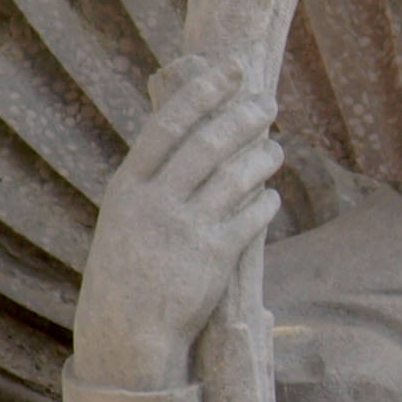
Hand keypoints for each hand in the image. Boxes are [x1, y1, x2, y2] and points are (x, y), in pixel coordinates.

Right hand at [70, 59, 281, 392]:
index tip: (230, 68)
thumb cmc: (127, 272)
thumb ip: (151, 181)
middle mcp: (155, 202)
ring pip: (235, 177)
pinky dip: (264, 203)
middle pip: (208, 143)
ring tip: (277, 149)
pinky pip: (250, 218)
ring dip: (261, 157)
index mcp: (128, 187)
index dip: (202, 92)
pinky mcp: (212, 258)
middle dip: (243, 116)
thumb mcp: (124, 219)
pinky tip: (272, 196)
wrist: (126, 333)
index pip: (169, 124)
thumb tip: (190, 140)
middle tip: (267, 102)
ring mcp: (184, 229)